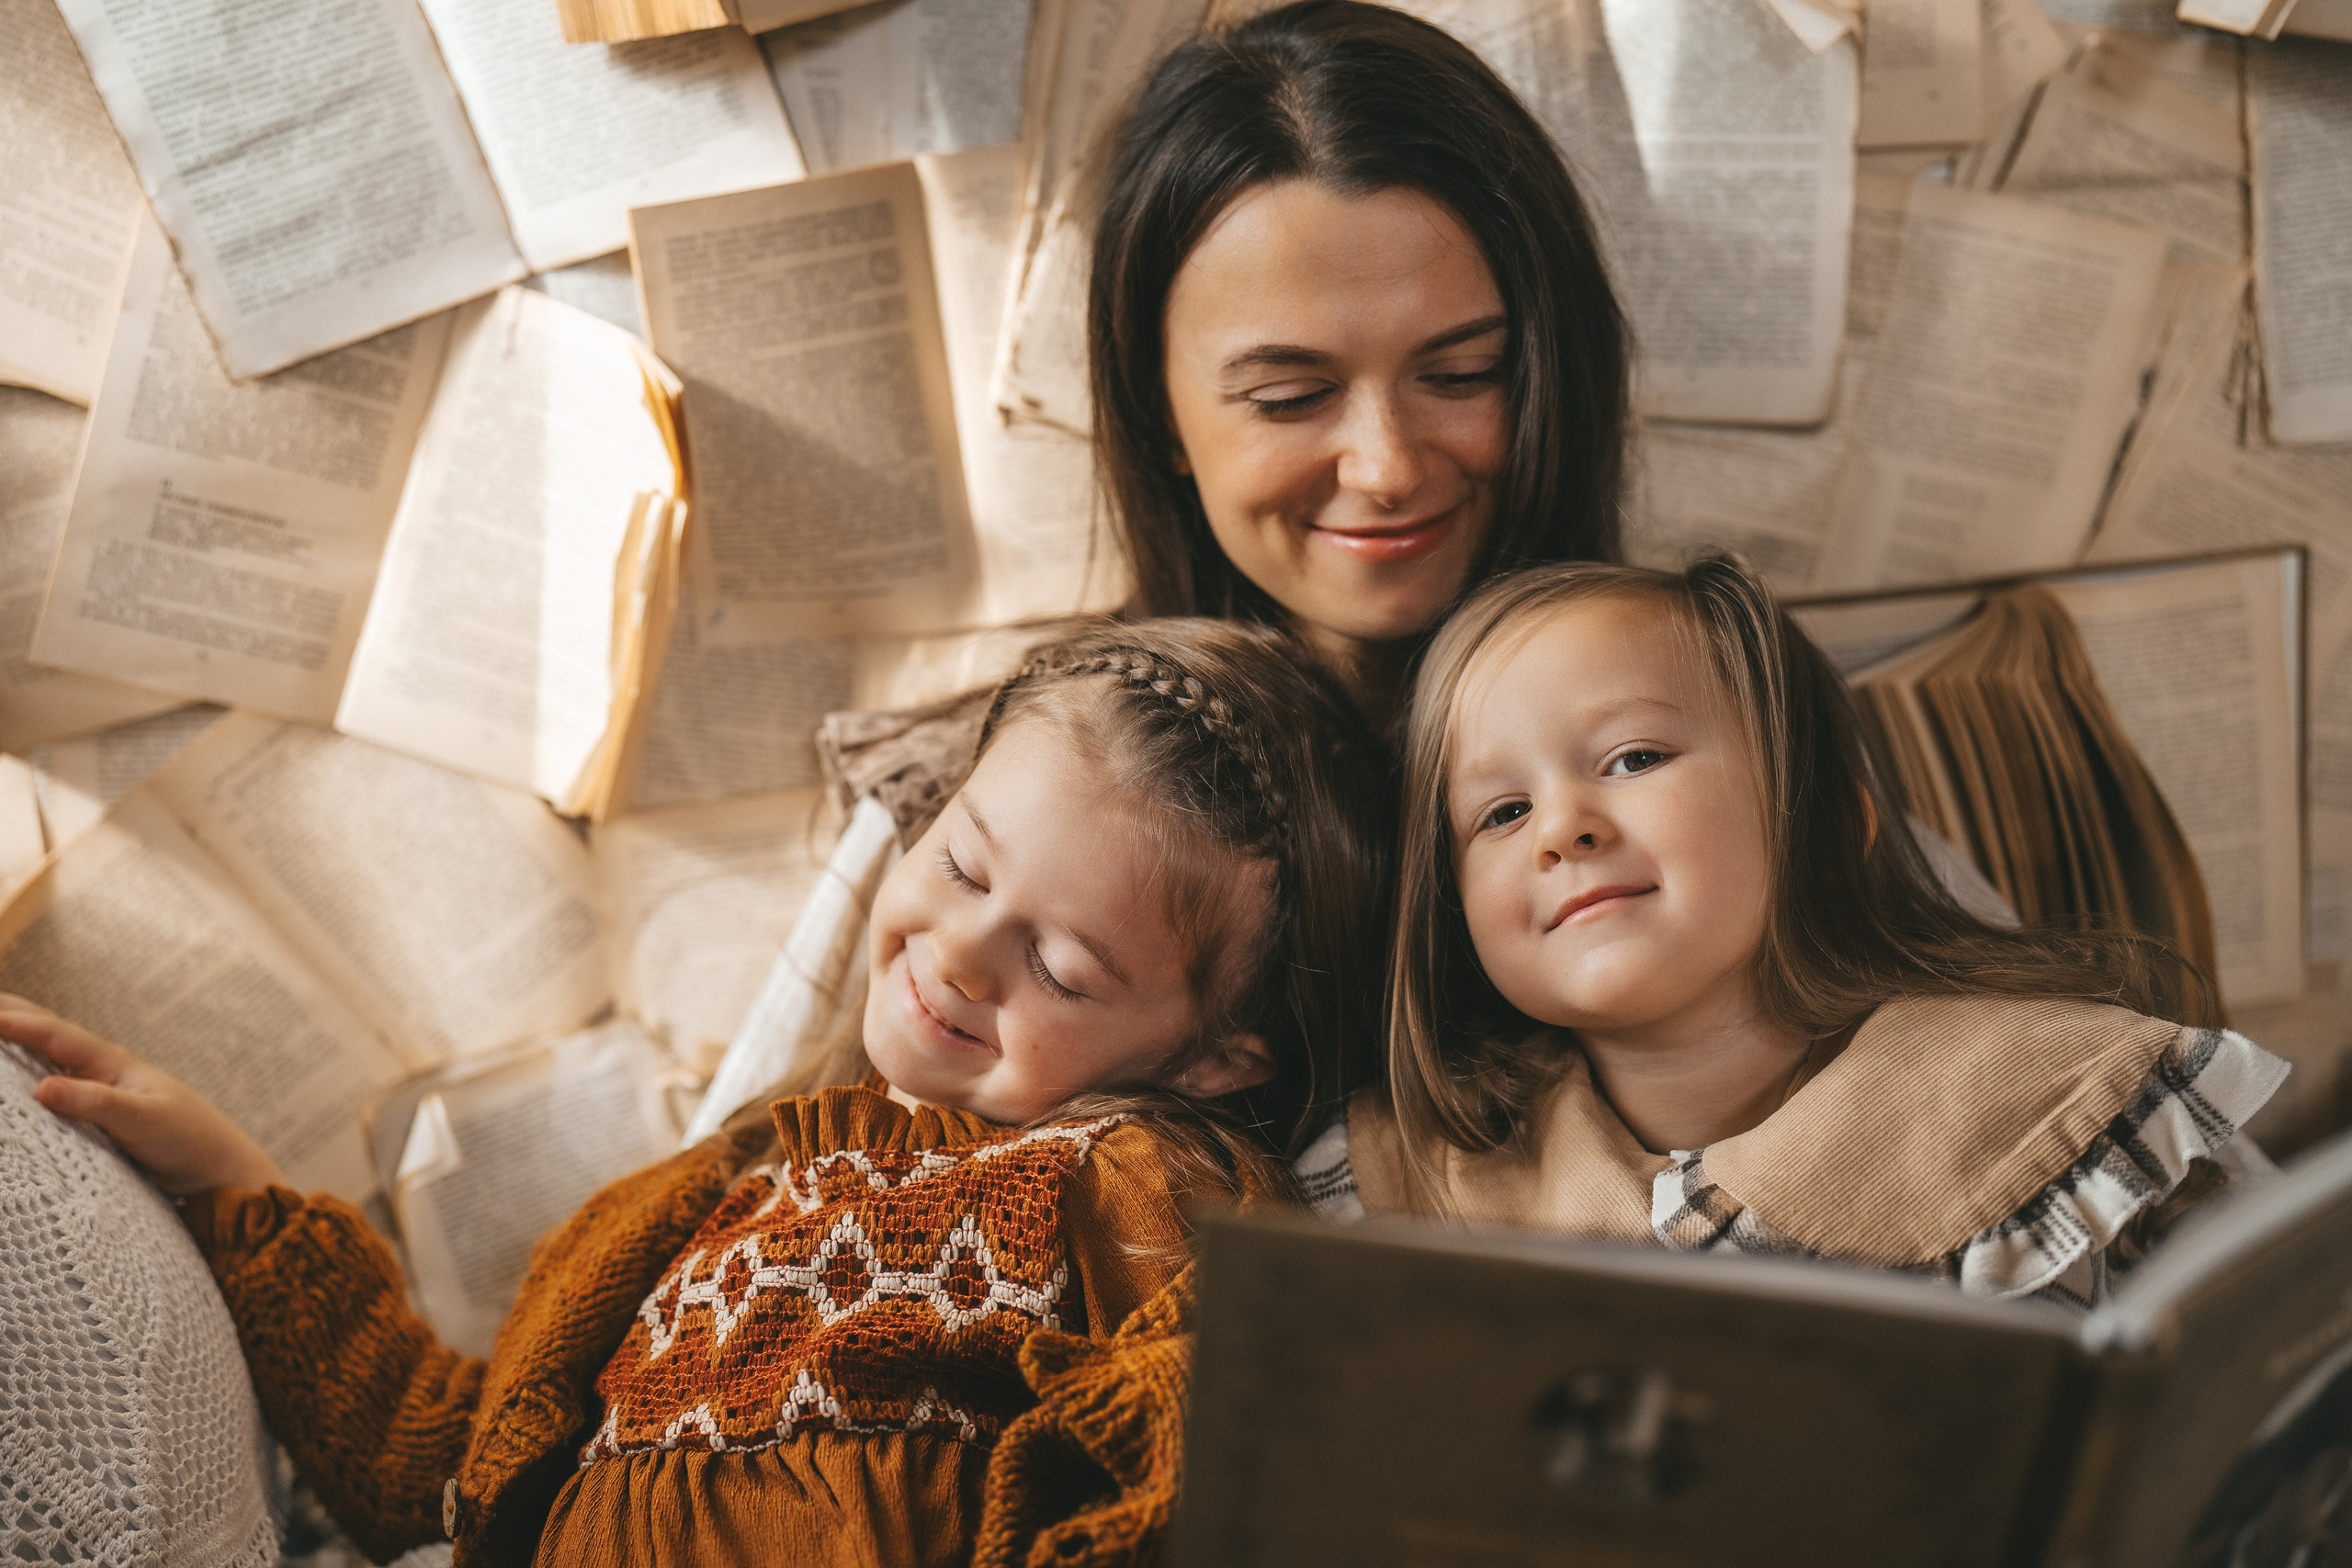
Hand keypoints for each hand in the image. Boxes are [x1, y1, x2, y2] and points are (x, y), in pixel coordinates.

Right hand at [4, 995, 286, 1194]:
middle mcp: (102, 1071)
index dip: (15, 1024)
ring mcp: (100, 1091)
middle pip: (49, 1034)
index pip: (54, 1035)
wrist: (218, 1168)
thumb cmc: (188, 1138)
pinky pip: (55, 1086)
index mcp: (112, 1063)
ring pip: (49, 1057)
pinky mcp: (99, 1115)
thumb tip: (41, 1088)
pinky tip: (18, 1077)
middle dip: (12, 1014)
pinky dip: (30, 1073)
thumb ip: (95, 1103)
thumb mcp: (143, 1120)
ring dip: (19, 1038)